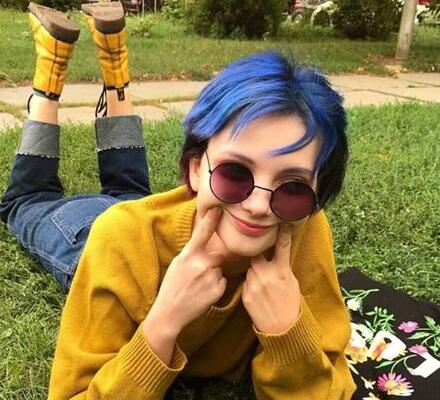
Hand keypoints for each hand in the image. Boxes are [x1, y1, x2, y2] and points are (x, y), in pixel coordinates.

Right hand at [147, 207, 226, 335]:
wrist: (169, 312)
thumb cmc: (172, 285)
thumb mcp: (178, 263)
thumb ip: (192, 252)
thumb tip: (206, 244)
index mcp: (188, 254)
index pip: (202, 233)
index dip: (211, 219)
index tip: (219, 207)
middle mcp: (200, 263)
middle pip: (217, 255)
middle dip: (212, 262)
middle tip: (197, 275)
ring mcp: (210, 277)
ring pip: (220, 270)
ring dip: (213, 276)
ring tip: (198, 286)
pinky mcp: (217, 290)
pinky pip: (222, 282)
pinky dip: (216, 287)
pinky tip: (203, 293)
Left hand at [242, 223, 300, 333]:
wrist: (282, 328)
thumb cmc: (290, 304)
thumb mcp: (292, 282)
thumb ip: (282, 268)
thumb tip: (276, 258)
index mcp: (282, 271)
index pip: (282, 246)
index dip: (283, 233)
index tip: (282, 223)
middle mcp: (267, 275)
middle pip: (257, 258)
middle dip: (259, 261)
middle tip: (266, 271)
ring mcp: (254, 284)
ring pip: (250, 270)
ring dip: (254, 274)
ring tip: (264, 289)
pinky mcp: (245, 294)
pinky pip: (246, 283)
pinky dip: (250, 286)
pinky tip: (259, 297)